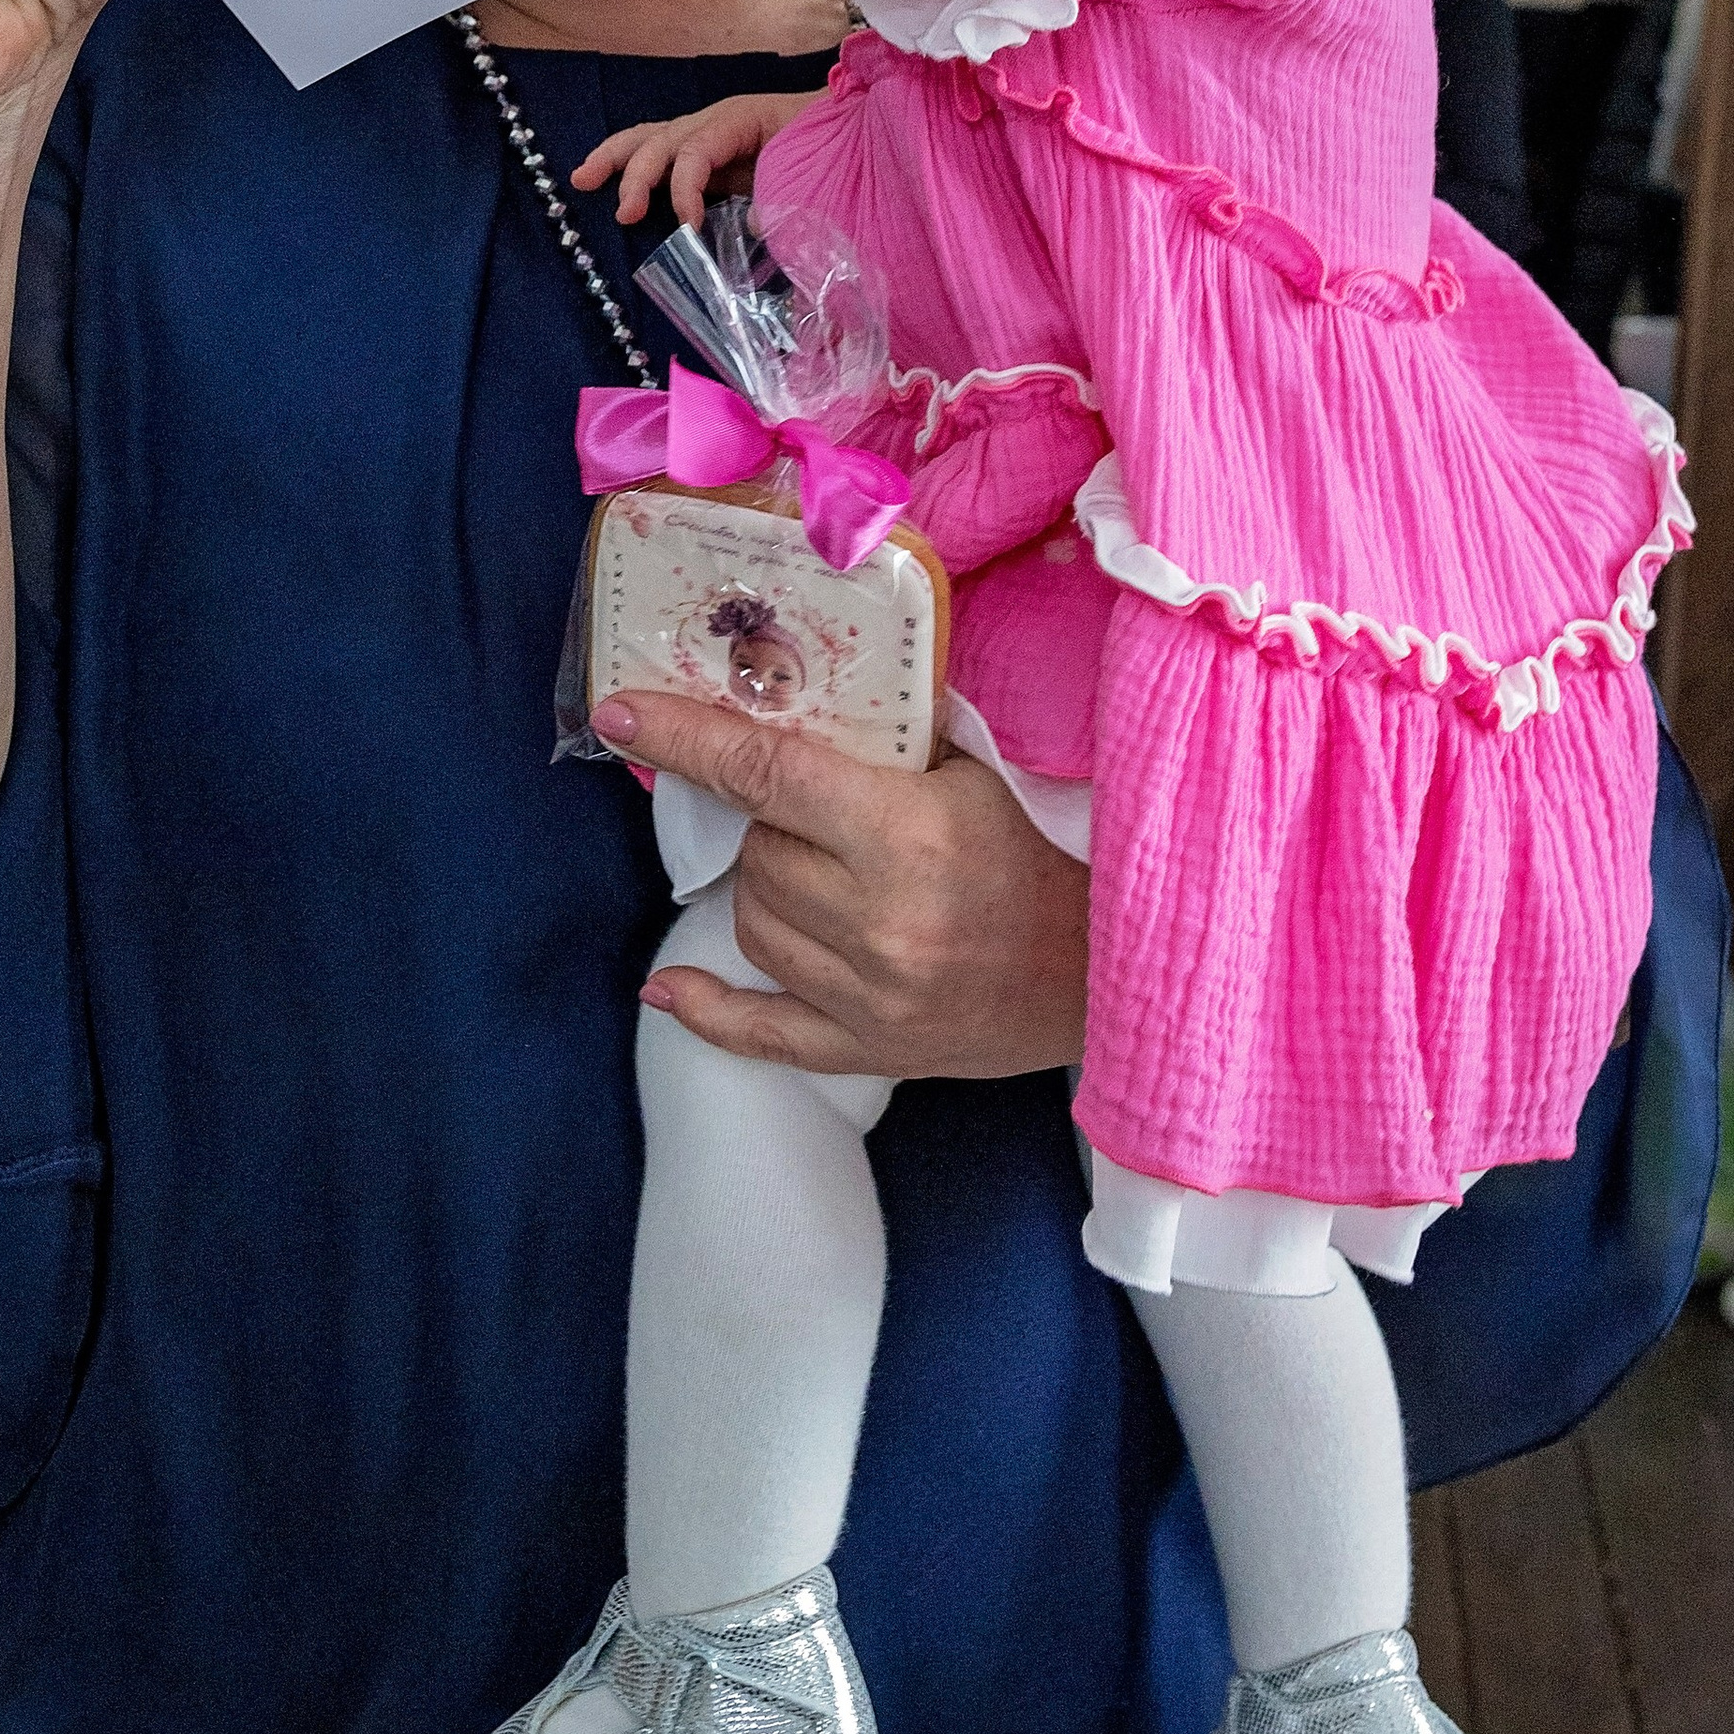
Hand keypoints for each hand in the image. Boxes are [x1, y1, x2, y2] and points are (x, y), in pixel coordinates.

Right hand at [572, 92, 823, 229]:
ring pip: (649, 138)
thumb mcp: (814, 169)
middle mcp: (715, 120)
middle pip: (662, 139)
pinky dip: (630, 165)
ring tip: (580, 180)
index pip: (696, 150)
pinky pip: (660, 154)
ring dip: (614, 159)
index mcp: (740, 119)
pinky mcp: (706, 152)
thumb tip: (757, 224)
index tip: (688, 227)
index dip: (684, 189)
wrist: (850, 123)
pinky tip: (601, 179)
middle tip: (625, 215)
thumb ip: (787, 196)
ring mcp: (707, 133)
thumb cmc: (832, 141)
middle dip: (636, 174)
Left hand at [598, 689, 1088, 1078]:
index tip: (621, 710)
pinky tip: (669, 987)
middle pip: (758, 851)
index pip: (766, 773)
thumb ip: (893, 736)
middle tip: (830, 816)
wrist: (1112, 975)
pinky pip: (759, 1033)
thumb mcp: (982, 773)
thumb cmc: (1049, 856)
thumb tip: (789, 683)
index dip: (687, 737)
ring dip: (768, 887)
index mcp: (906, 835)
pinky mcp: (867, 1050)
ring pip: (752, 922)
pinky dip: (708, 1009)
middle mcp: (877, 920)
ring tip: (829, 875)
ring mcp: (867, 995)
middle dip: (775, 823)